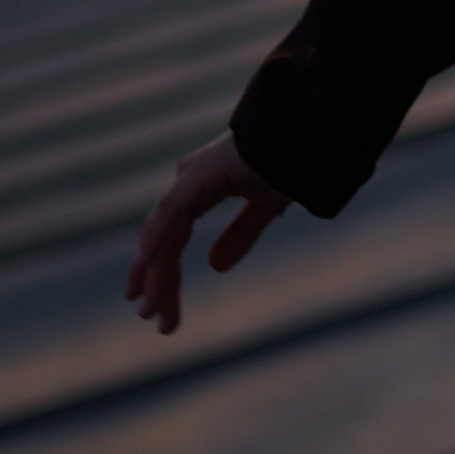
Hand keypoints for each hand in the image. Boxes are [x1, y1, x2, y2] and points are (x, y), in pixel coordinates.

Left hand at [128, 136, 288, 333]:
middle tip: (152, 321)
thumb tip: (215, 267)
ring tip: (148, 309)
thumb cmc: (289, 159)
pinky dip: (156, 239)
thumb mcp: (266, 207)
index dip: (162, 274)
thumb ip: (241, 234)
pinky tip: (145, 264)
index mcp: (199, 189)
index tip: (155, 310)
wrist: (308, 131)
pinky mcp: (198, 176)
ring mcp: (190, 178)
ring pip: (164, 234)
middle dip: (158, 283)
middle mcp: (187, 183)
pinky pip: (172, 212)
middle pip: (164, 242)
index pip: (172, 239)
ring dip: (155, 273)